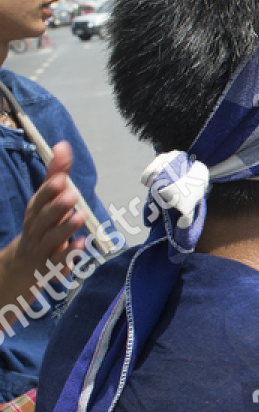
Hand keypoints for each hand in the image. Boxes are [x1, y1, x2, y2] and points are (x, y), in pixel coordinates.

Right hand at [0, 142, 84, 320]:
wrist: (24, 265)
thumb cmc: (41, 226)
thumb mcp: (47, 201)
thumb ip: (56, 175)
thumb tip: (63, 145)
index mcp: (35, 212)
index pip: (40, 199)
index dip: (49, 190)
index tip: (61, 178)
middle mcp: (36, 229)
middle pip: (44, 217)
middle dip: (56, 206)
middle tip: (72, 193)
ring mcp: (42, 248)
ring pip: (51, 238)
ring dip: (65, 227)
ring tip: (81, 215)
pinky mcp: (51, 266)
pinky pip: (58, 261)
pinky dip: (69, 253)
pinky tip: (81, 244)